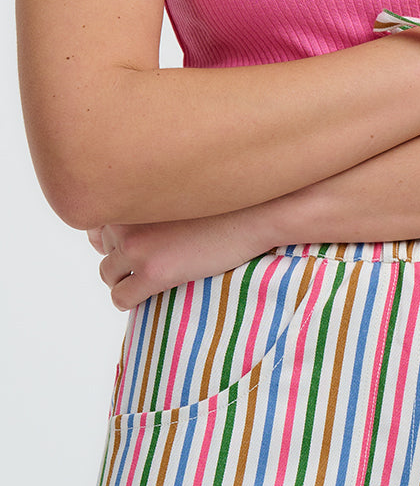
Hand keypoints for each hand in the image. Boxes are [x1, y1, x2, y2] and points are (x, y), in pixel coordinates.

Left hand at [88, 206, 274, 309]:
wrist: (256, 213)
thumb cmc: (225, 198)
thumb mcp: (181, 186)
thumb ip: (153, 194)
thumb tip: (126, 216)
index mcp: (132, 193)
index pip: (98, 220)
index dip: (115, 234)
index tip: (135, 241)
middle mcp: (126, 218)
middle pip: (104, 248)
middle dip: (121, 256)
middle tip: (150, 258)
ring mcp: (136, 246)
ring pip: (108, 274)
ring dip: (124, 278)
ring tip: (151, 276)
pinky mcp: (151, 273)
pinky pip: (120, 298)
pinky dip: (128, 299)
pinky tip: (147, 294)